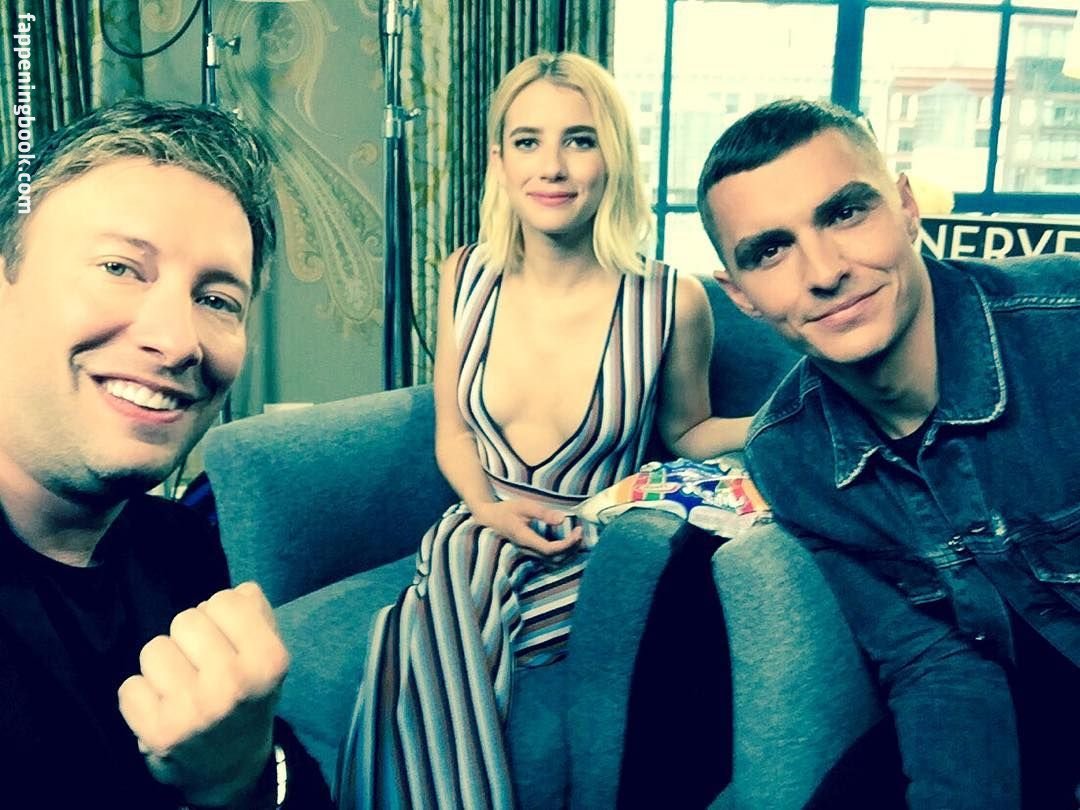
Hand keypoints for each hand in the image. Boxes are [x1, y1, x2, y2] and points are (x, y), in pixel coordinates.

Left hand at [118, 582, 287, 807]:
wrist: (232, 766)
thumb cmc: (247, 697)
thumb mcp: (267, 655)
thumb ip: (255, 614)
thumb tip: (235, 591)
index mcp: (268, 661)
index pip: (224, 601)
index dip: (220, 615)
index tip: (225, 640)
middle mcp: (234, 684)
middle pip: (185, 620)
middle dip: (189, 638)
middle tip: (200, 665)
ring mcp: (194, 709)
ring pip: (153, 649)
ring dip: (163, 665)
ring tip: (180, 686)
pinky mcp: (159, 732)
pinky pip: (129, 687)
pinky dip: (141, 696)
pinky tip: (162, 708)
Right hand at [471, 499, 583, 554]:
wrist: (489, 519)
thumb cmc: (506, 510)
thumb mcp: (523, 506)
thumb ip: (542, 513)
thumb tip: (562, 519)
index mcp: (525, 538)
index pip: (550, 549)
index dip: (566, 543)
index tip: (577, 531)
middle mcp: (527, 550)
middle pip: (554, 558)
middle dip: (571, 548)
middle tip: (580, 532)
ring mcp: (528, 553)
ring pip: (553, 561)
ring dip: (568, 552)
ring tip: (577, 537)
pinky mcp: (531, 552)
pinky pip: (550, 559)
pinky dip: (562, 553)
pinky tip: (569, 542)